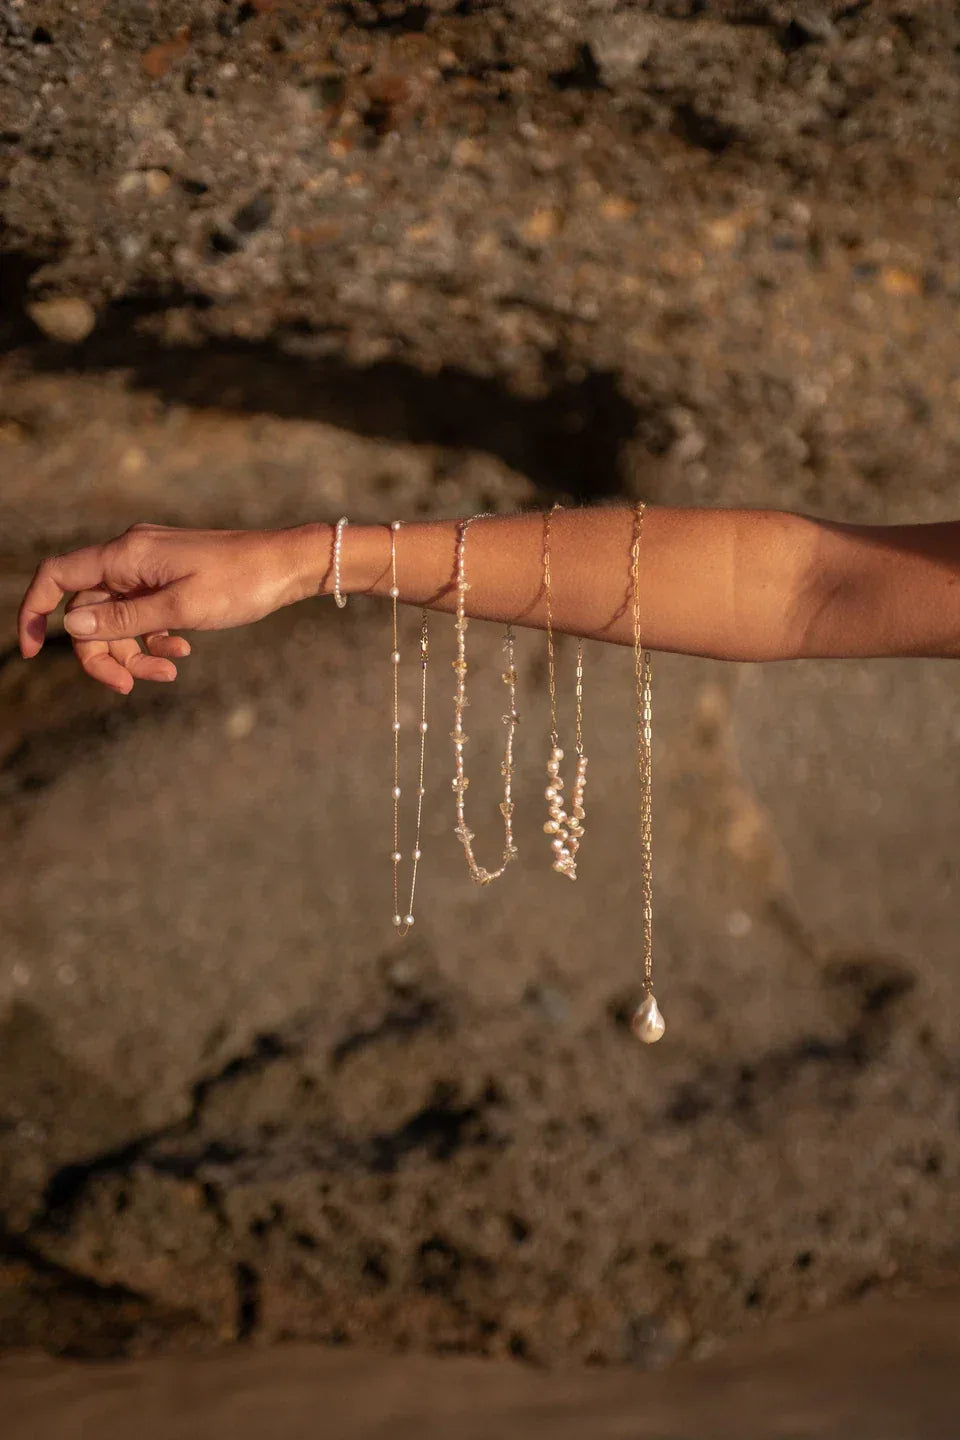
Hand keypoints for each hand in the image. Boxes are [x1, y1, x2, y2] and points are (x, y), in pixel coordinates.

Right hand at [18, 522, 314, 693]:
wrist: (288, 566)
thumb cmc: (241, 582)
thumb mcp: (181, 608)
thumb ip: (125, 619)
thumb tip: (71, 627)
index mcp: (126, 554)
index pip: (58, 576)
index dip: (36, 611)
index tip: (30, 651)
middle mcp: (131, 557)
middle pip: (90, 611)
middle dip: (104, 652)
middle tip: (129, 686)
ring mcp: (151, 569)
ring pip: (119, 619)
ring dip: (136, 652)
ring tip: (169, 672)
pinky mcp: (170, 582)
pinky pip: (145, 615)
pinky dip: (155, 639)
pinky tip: (181, 654)